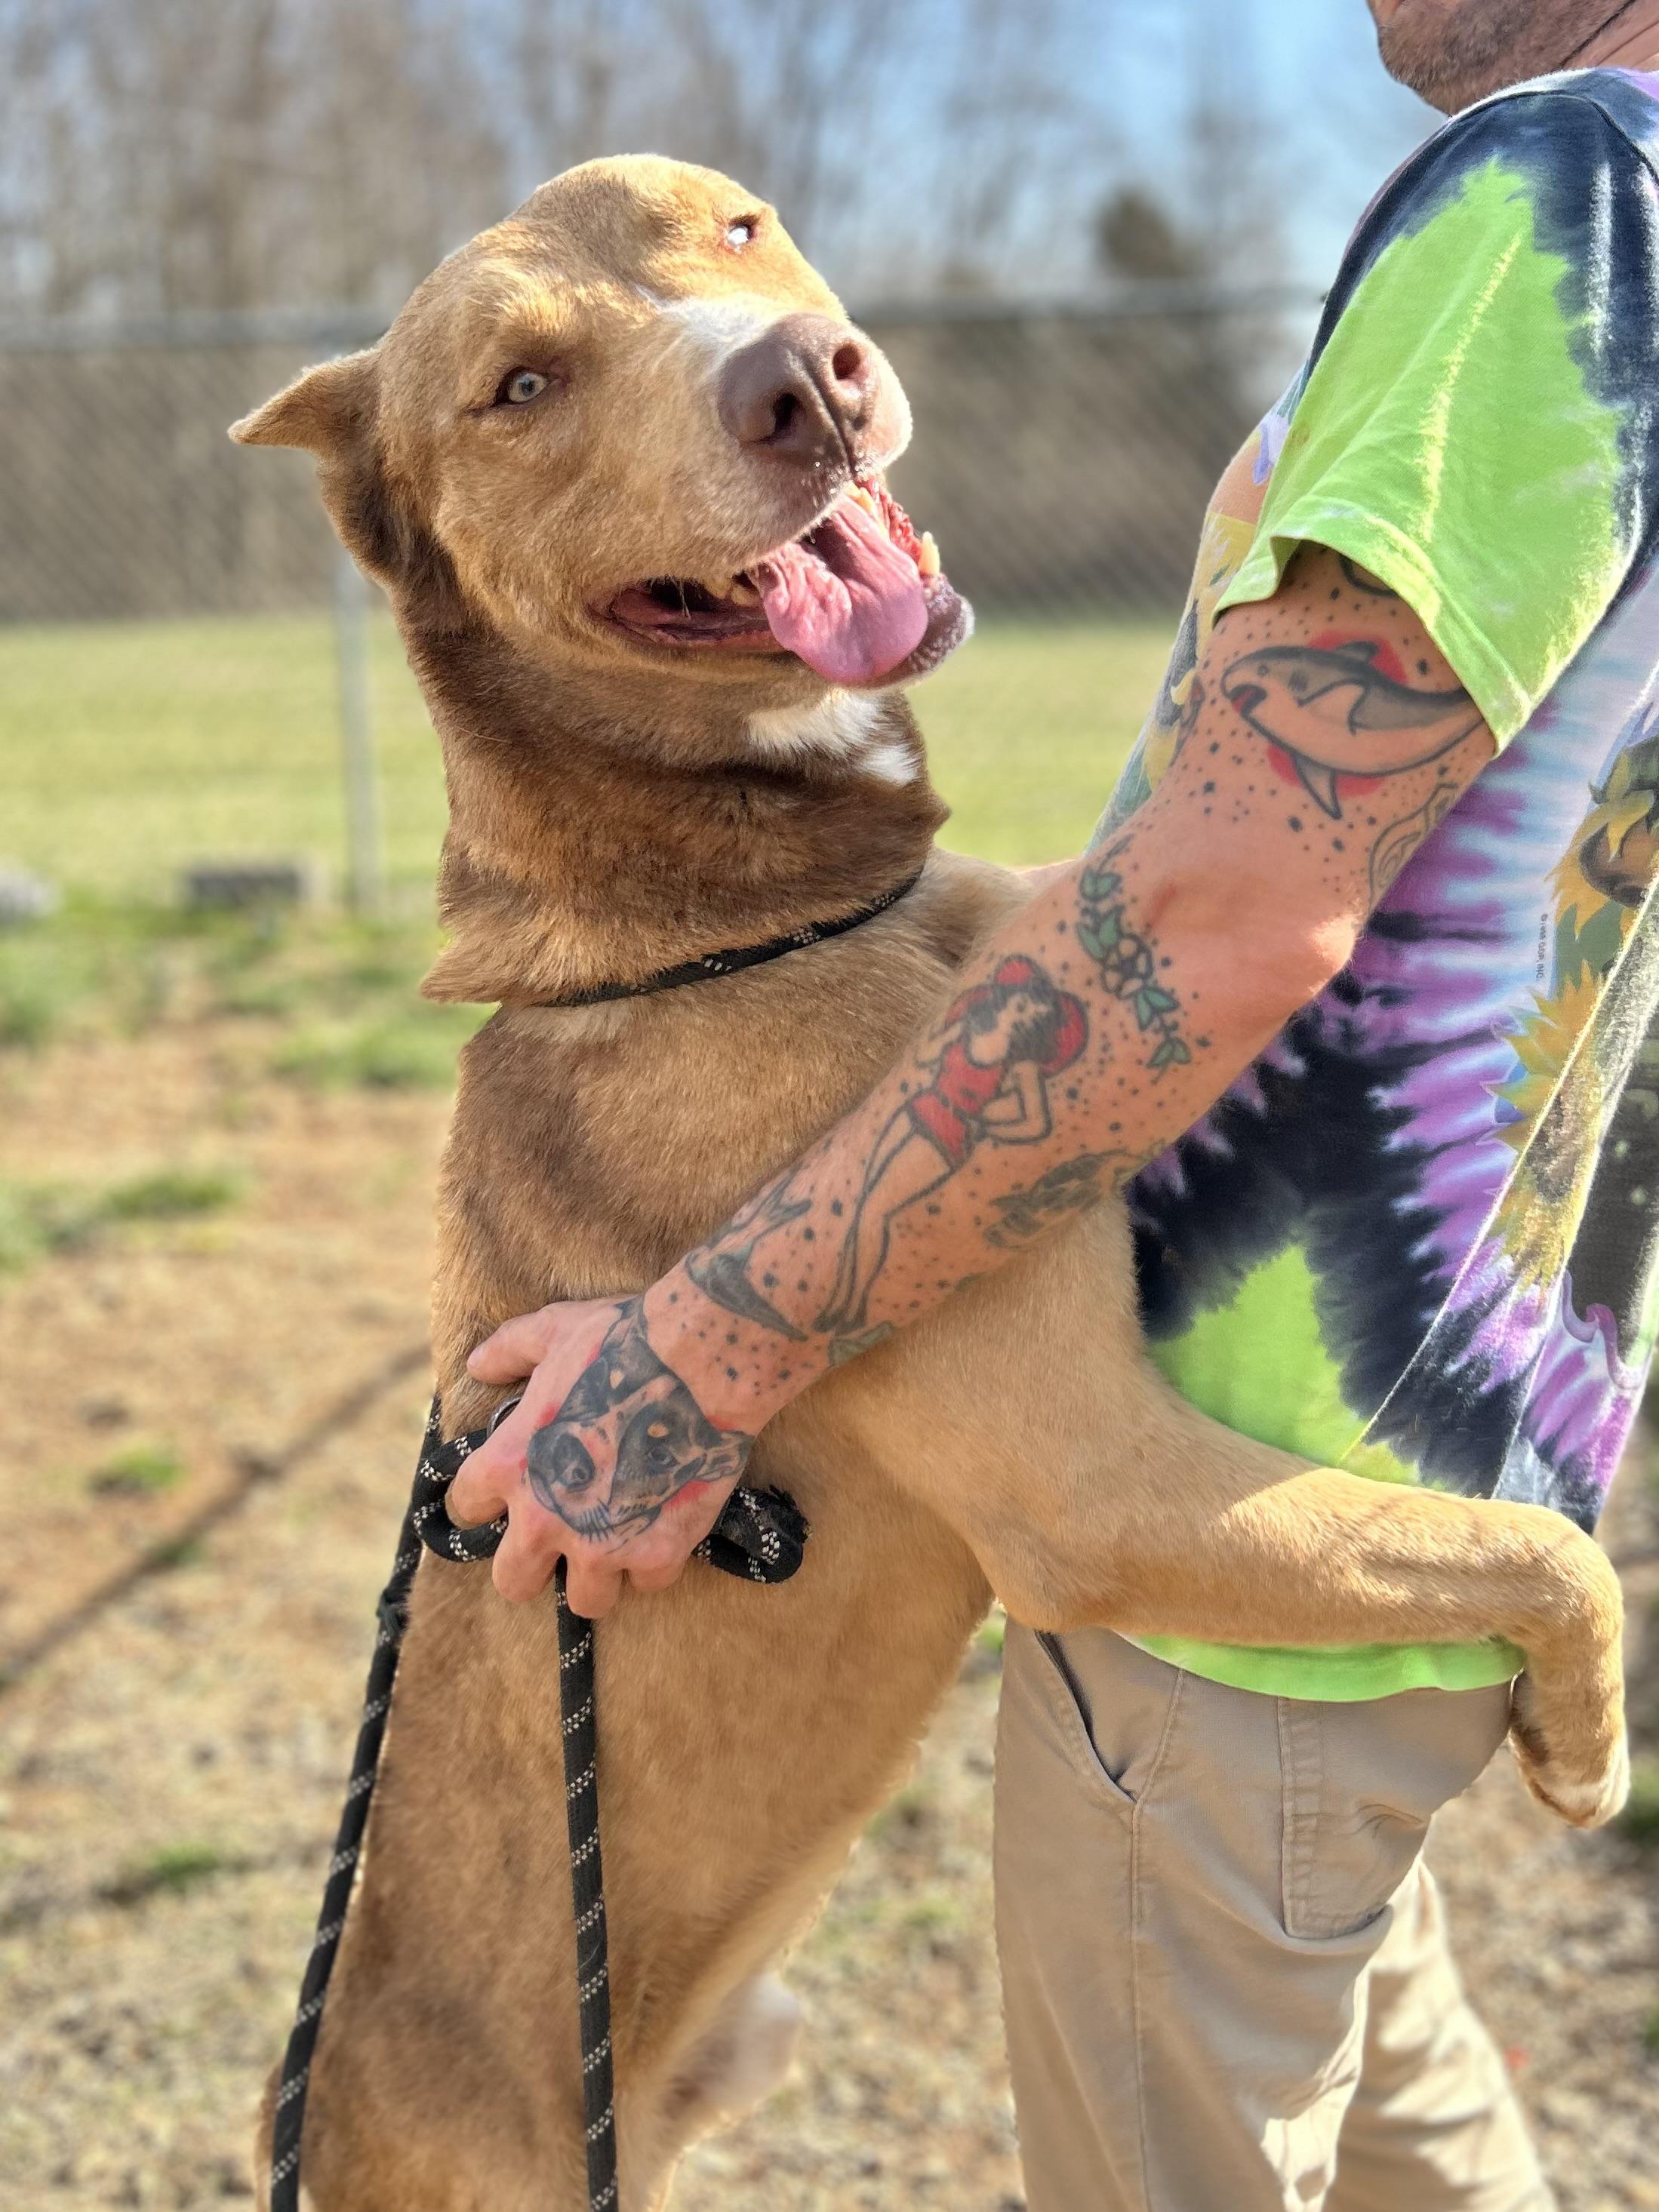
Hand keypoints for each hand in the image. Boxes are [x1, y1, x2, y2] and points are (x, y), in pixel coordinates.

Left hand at [446, 1294, 755, 1615]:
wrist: (698, 1363)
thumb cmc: (620, 1341)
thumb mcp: (552, 1332)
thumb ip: (509, 1350)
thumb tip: (478, 1364)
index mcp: (508, 1465)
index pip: (466, 1509)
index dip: (489, 1500)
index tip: (511, 1492)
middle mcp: (544, 1518)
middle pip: (513, 1583)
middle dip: (535, 1563)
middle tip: (563, 1535)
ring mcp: (600, 1544)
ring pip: (585, 1600)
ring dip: (600, 1573)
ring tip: (618, 1538)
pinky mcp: (656, 1553)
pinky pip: (648, 1582)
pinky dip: (657, 1559)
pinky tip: (665, 1524)